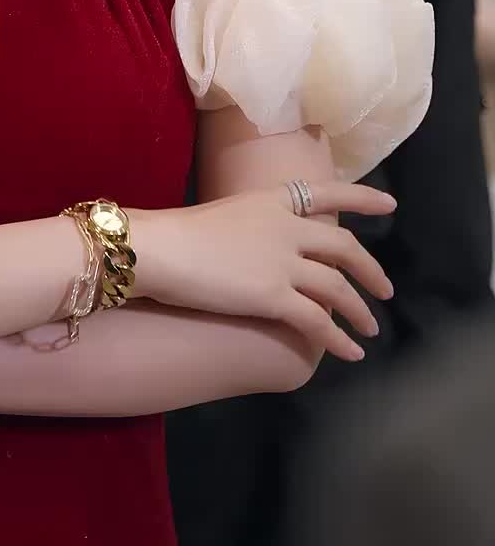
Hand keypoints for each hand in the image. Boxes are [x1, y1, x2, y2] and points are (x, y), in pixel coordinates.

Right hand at [130, 180, 395, 363]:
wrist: (157, 249)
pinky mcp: (275, 296)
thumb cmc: (173, 234)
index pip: (328, 192)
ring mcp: (284, 262)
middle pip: (344, 247)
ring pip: (338, 288)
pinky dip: (339, 340)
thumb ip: (248, 229)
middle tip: (385, 289)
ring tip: (370, 329)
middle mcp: (287, 227)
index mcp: (271, 200)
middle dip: (370, 270)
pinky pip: (319, 322)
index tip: (389, 204)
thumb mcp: (220, 216)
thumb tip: (254, 250)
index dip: (362, 197)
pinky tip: (351, 353)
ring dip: (360, 310)